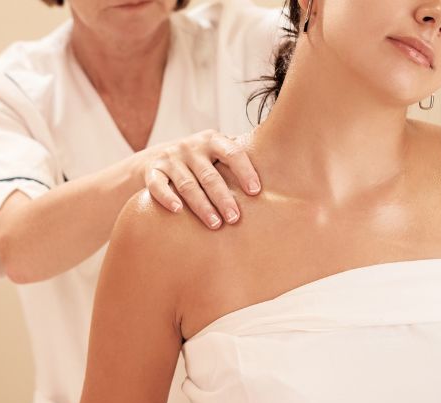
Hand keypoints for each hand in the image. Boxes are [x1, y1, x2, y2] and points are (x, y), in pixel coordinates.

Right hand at [144, 130, 260, 228]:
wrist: (155, 159)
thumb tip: (288, 171)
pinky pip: (158, 186)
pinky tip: (178, 210)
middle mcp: (191, 147)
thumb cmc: (201, 163)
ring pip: (187, 184)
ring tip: (215, 224)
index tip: (256, 192)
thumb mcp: (218, 155)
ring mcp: (170, 159)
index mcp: (212, 140)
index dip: (245, 171)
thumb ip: (241, 160)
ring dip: (201, 205)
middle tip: (235, 219)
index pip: (232, 153)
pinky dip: (167, 198)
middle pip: (210, 175)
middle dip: (224, 198)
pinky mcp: (152, 172)